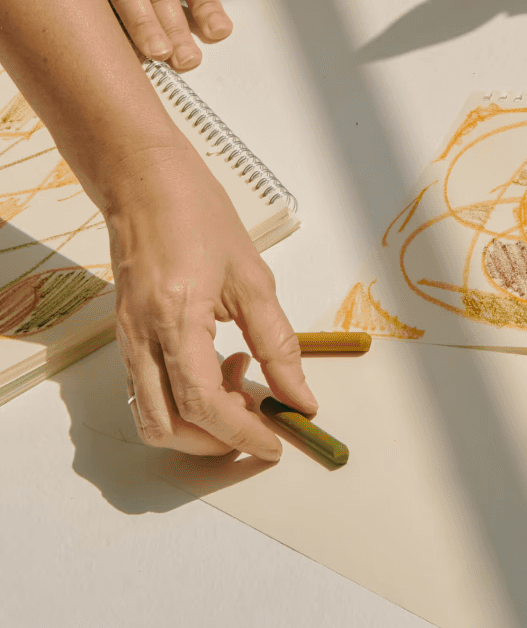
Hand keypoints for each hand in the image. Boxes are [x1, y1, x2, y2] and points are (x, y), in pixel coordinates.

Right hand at [107, 145, 316, 457]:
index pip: (204, 407)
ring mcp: (127, 341)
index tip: (274, 444)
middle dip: (216, 441)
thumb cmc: (198, 215)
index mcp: (176, 322)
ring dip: (197, 424)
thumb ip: (278, 343)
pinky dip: (181, 400)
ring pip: (151, 418)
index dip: (241, 434)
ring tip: (239, 383)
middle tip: (260, 421)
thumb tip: (300, 396)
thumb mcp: (252, 276)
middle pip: (168, 428)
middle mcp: (142, 340)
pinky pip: (145, 392)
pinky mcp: (125, 336)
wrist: (145, 182)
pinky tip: (217, 365)